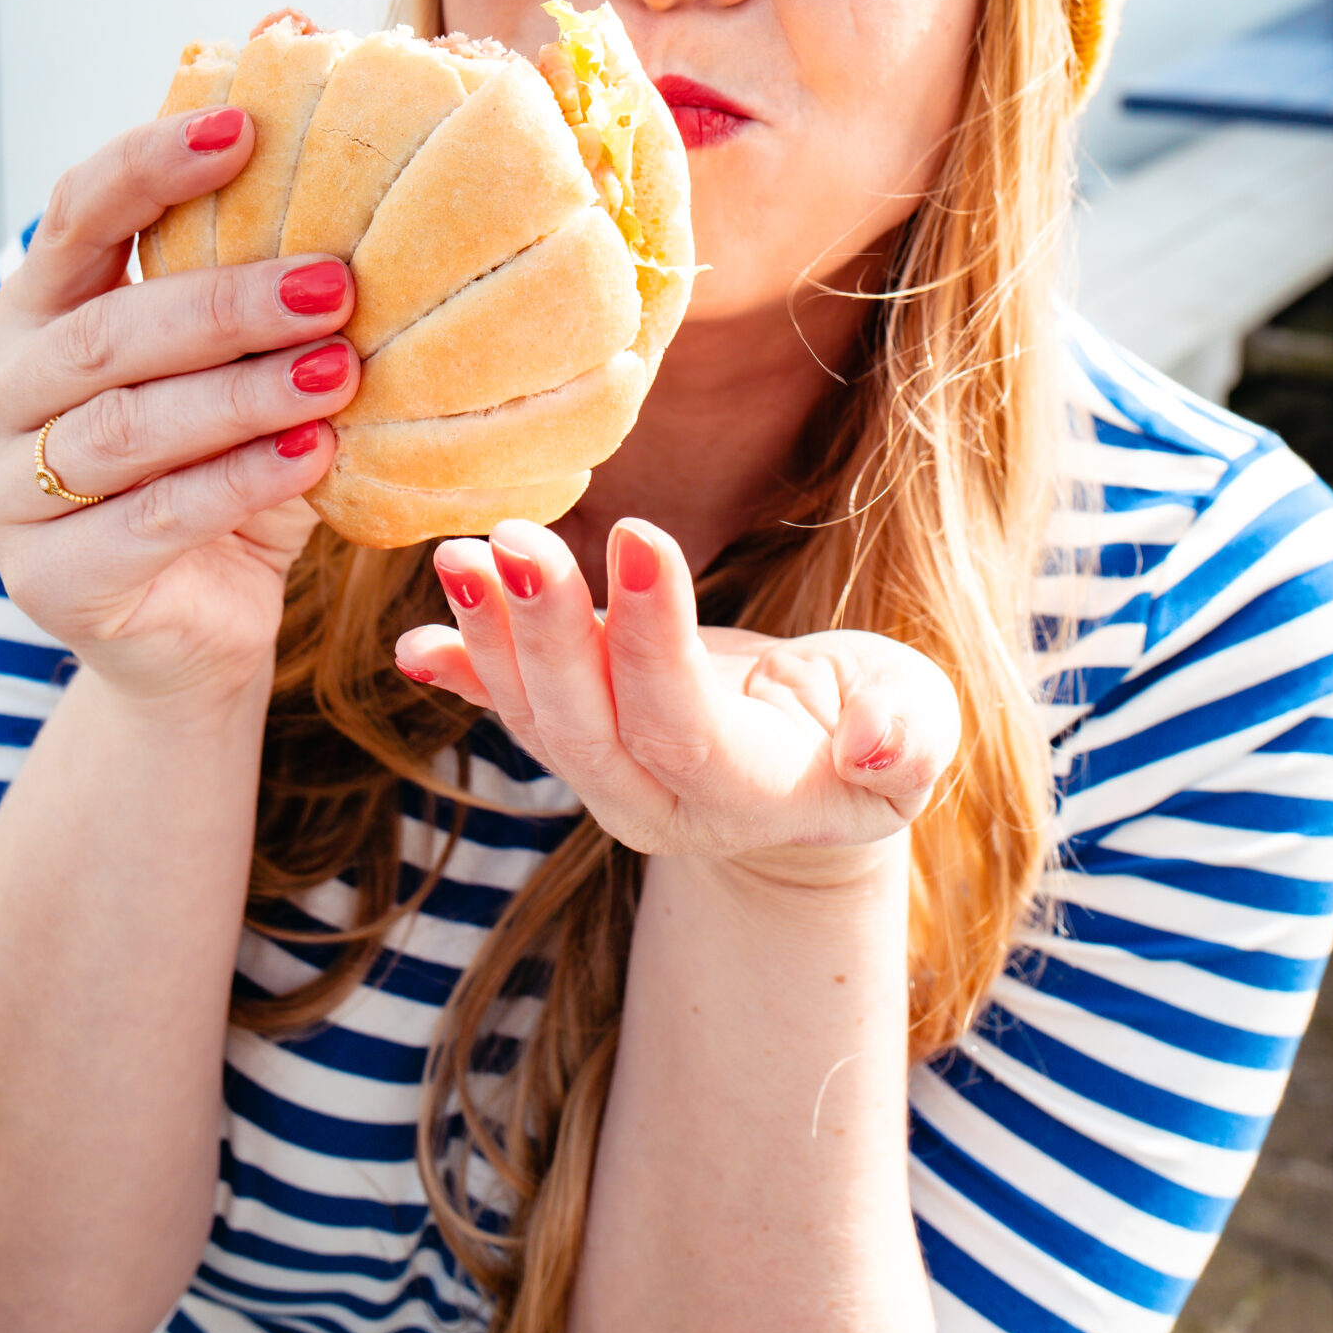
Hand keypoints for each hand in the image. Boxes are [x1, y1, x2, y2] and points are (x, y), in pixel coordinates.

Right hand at [0, 106, 359, 713]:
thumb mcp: (247, 365)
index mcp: (38, 317)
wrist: (201, 633)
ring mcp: (7, 497)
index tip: (244, 127)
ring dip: (242, 394)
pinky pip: (151, 519)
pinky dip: (240, 480)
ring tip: (338, 373)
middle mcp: (1, 397)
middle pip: (105, 331)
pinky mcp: (49, 583)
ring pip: (125, 427)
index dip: (150, 166)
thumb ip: (268, 275)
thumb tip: (336, 126)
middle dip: (225, 303)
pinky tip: (312, 454)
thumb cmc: (231, 468)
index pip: (74, 217)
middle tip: (334, 285)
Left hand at [393, 518, 959, 869]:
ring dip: (489, 638)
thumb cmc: (878, 729)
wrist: (818, 773)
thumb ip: (906, 737)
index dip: (654, 636)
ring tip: (457, 555)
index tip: (640, 531)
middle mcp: (658, 801)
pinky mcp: (579, 738)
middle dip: (544, 634)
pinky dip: (462, 674)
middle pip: (586, 727)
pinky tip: (414, 646)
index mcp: (748, 794)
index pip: (682, 722)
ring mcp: (608, 777)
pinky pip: (511, 710)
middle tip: (513, 538)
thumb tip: (876, 747)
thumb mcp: (918, 727)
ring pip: (537, 717)